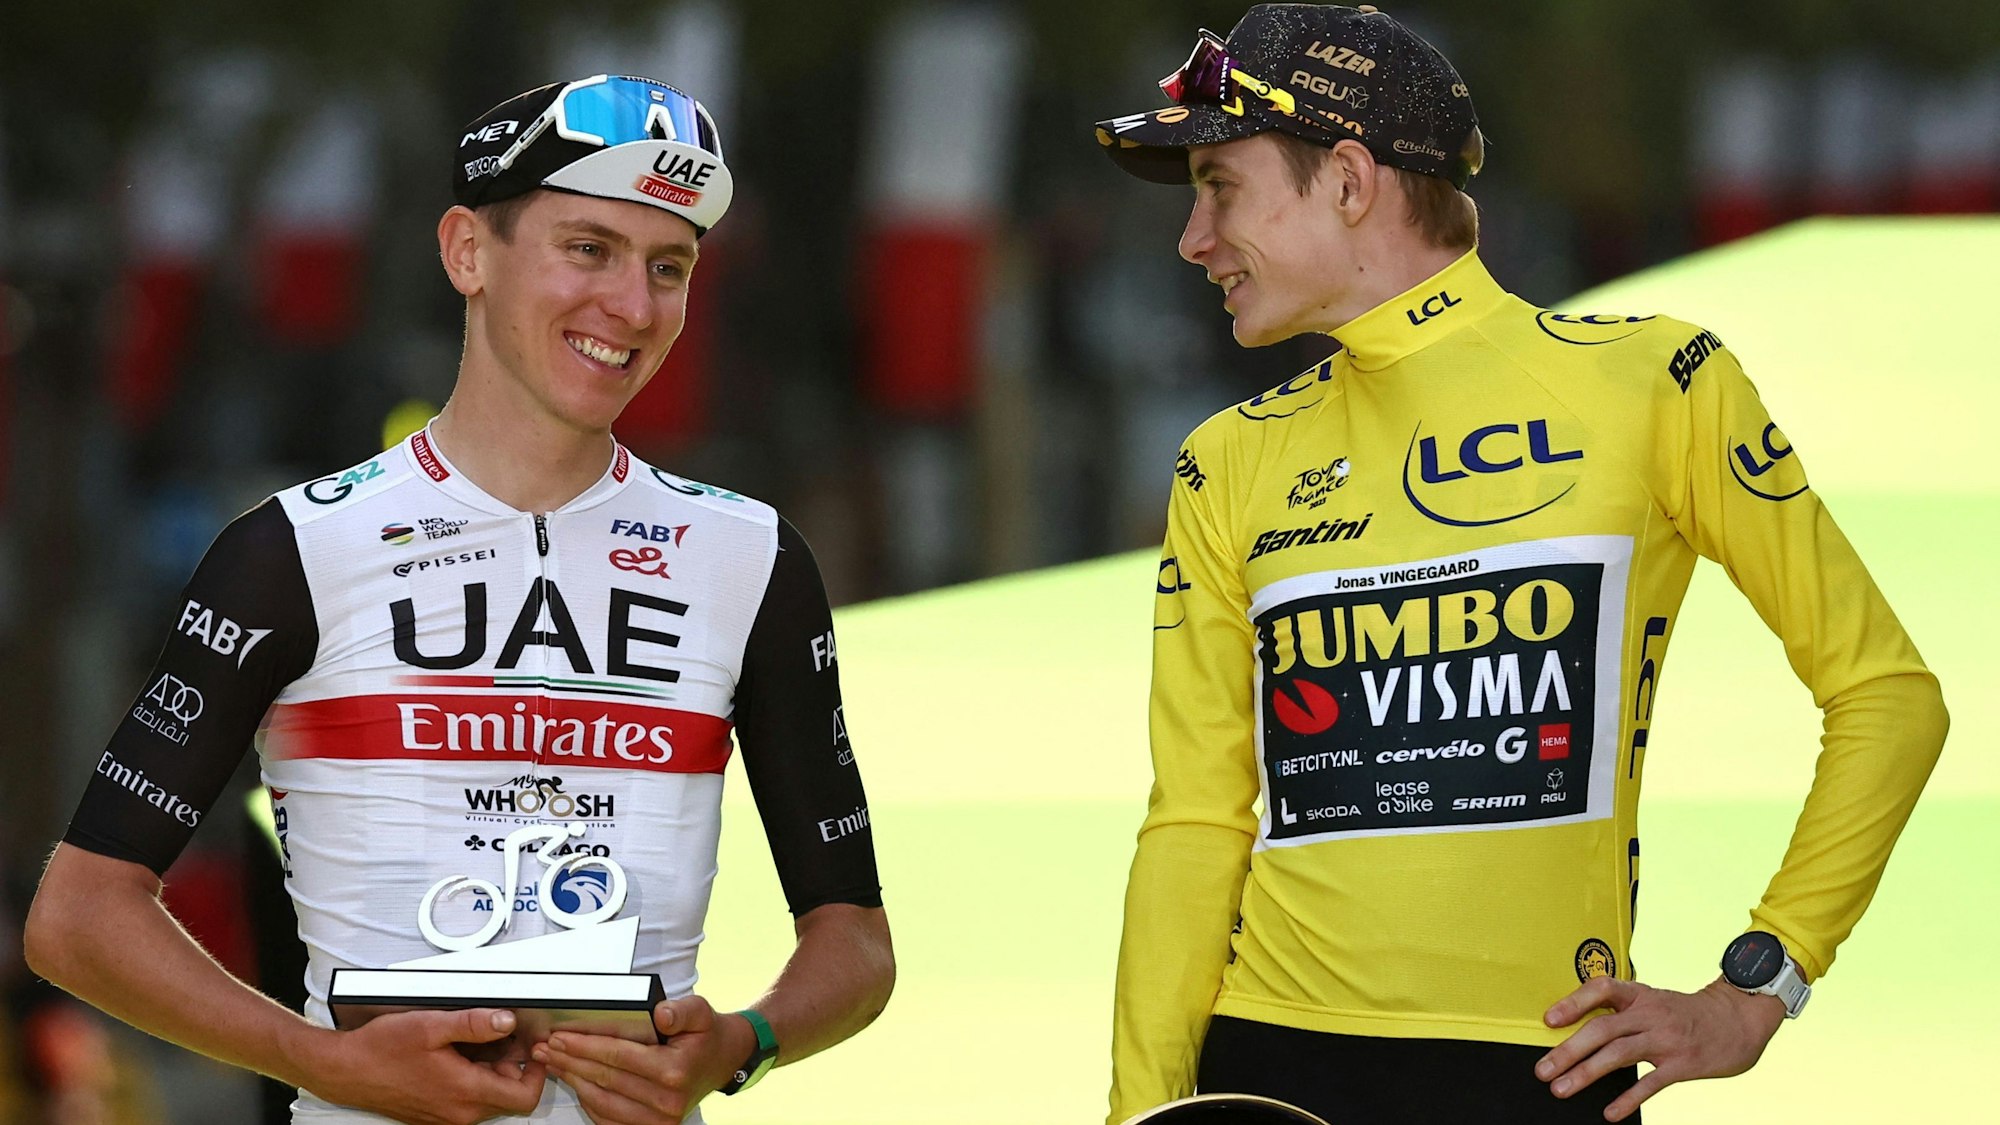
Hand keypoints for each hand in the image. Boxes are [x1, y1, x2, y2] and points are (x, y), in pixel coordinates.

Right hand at [310, 1008, 546, 1124]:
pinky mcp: (435, 1115)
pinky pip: (468, 1100)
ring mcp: (447, 1117)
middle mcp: (459, 1113)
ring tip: (474, 1042)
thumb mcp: (432, 1025)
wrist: (346, 1070)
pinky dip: (473, 1078)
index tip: (533, 1048)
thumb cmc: (381, 1050)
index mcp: (465, 1093)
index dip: (538, 1071)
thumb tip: (507, 1020)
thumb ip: (474, 1023)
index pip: (526, 1096)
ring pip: (489, 1097)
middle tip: (501, 1036)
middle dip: (513, 1065)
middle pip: (509, 1095)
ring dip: (491, 1070)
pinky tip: (457, 1055)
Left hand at [532, 995, 754, 1124]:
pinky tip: (576, 1082)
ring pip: (602, 1101)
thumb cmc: (706, 1036)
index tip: (561, 1036)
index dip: (586, 1046)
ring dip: (574, 1081)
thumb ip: (681, 1011)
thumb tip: (660, 1014)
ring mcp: (659, 1120)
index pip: (618, 1057)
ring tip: (554, 1062)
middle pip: (605, 1079)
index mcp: (675, 1071)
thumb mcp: (700, 1012)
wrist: (722, 1062)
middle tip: (547, 1048)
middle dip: (571, 1061)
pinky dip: (588, 1101)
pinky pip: (609, 1119)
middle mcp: (666, 1101)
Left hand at [1538, 975, 1786, 1120]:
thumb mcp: (1654, 1001)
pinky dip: (1628, 1099)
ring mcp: (1666, 1039)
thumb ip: (1622, 1013)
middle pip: (1602, 1028)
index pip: (1602, 989)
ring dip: (1586, 1073)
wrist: (1738, 1019)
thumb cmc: (1686, 1014)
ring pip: (1619, 1054)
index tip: (1549, 1020)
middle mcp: (1650, 1014)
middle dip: (1568, 1050)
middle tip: (1543, 1070)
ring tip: (1561, 1089)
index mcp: (1640, 995)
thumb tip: (1576, 1029)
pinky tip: (1610, 1113)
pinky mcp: (1683, 1064)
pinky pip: (1651, 1083)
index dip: (1573, 1002)